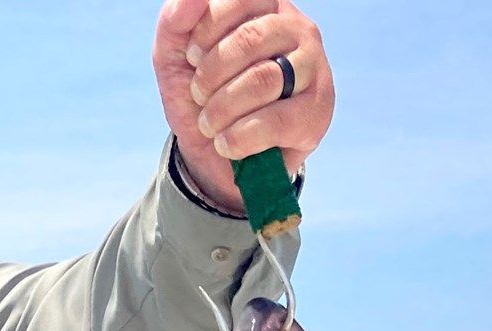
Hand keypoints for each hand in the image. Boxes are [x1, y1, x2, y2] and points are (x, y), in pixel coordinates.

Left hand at [154, 0, 333, 214]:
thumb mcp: (175, 57)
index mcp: (265, 7)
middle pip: (250, 40)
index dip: (205, 33)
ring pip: (262, 80)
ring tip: (209, 124)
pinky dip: (238, 138)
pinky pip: (276, 121)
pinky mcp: (316, 112)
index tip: (191, 59)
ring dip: (221, 110)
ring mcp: (313, 68)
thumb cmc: (200, 95)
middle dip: (210, 76)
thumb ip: (175, 21)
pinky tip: (226, 144)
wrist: (215, 154)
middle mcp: (297, 29)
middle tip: (199, 97)